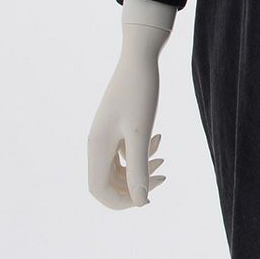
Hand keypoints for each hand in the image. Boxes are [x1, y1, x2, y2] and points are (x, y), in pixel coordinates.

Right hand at [87, 43, 167, 208]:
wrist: (141, 56)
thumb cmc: (141, 91)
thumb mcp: (141, 132)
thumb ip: (139, 168)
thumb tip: (140, 202)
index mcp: (97, 147)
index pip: (100, 191)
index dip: (122, 201)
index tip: (148, 197)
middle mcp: (97, 142)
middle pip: (110, 181)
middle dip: (135, 185)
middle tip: (162, 175)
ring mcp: (105, 133)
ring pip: (119, 166)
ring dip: (140, 168)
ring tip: (163, 158)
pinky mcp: (116, 124)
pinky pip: (124, 150)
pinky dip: (141, 151)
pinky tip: (159, 136)